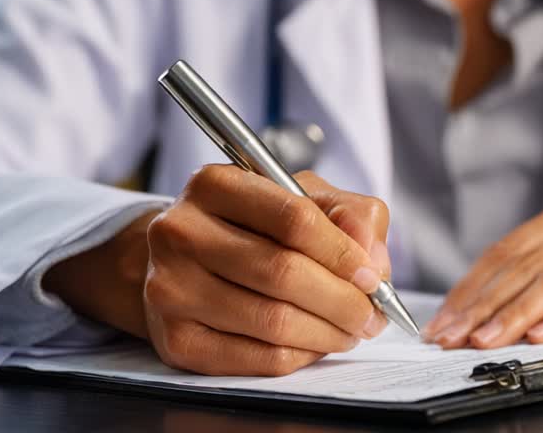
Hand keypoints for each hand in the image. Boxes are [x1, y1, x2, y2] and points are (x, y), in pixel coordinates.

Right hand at [45, 166, 391, 375]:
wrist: (183, 262)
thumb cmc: (253, 226)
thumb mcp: (302, 198)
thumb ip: (349, 215)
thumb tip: (370, 259)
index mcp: (214, 184)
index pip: (293, 218)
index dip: (343, 253)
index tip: (371, 276)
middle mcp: (181, 232)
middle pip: (282, 272)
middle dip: (342, 300)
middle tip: (371, 315)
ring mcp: (170, 288)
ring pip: (273, 321)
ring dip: (327, 332)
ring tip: (350, 330)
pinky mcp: (175, 340)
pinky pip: (256, 358)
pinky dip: (299, 356)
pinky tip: (314, 344)